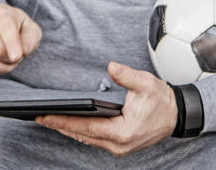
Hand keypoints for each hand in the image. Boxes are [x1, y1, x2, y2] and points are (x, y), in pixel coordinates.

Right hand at [0, 4, 41, 77]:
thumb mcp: (30, 28)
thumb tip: (23, 51)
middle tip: (17, 58)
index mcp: (1, 12)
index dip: (12, 44)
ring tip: (9, 62)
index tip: (18, 56)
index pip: (6, 29)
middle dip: (11, 60)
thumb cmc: (17, 28)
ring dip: (3, 68)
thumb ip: (31, 39)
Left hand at [37, 62, 176, 156]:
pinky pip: (93, 140)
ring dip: (67, 130)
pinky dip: (79, 132)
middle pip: (82, 135)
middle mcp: (118, 145)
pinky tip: (67, 124)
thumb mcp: (146, 84)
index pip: (86, 127)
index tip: (45, 117)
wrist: (177, 115)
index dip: (64, 121)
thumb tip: (112, 67)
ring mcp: (118, 148)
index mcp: (123, 132)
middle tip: (38, 117)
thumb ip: (127, 76)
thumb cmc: (161, 100)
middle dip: (59, 126)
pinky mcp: (118, 146)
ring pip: (86, 139)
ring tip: (47, 120)